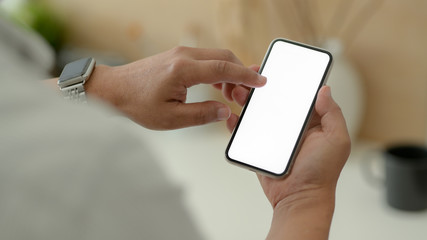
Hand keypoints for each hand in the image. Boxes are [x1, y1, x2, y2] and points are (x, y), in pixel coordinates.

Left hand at [86, 47, 265, 129]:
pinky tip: (220, 88)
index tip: (261, 82)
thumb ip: (202, 115)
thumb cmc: (137, 103)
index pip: (224, 68)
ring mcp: (181, 54)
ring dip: (230, 74)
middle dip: (241, 75)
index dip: (246, 76)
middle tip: (246, 97)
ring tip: (234, 96)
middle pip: (225, 58)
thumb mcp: (171, 118)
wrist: (114, 90)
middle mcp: (184, 56)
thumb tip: (224, 111)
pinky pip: (206, 60)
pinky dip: (219, 72)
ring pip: (217, 57)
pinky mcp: (178, 57)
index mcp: (183, 70)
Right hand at [225, 85, 349, 238]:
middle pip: (274, 100)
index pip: (299, 94)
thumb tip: (324, 89)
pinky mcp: (259, 146)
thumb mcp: (336, 140)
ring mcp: (274, 136)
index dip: (289, 81)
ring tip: (240, 93)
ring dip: (248, 101)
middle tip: (252, 78)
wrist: (299, 198)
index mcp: (311, 121)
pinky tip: (234, 116)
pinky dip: (237, 124)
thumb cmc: (321, 173)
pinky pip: (246, 132)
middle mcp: (291, 126)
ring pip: (258, 113)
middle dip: (263, 88)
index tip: (278, 68)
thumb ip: (332, 114)